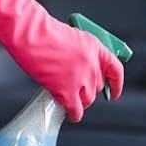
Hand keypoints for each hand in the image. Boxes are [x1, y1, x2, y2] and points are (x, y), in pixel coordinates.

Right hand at [0, 0, 124, 121]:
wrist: (29, 34)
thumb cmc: (43, 31)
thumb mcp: (71, 37)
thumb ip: (81, 53)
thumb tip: (82, 71)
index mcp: (95, 47)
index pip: (115, 69)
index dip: (116, 83)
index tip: (113, 92)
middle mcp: (92, 63)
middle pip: (98, 86)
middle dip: (89, 90)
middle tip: (79, 91)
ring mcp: (80, 78)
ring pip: (88, 99)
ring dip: (80, 100)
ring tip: (72, 100)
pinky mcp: (66, 90)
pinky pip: (75, 109)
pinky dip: (74, 113)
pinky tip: (71, 114)